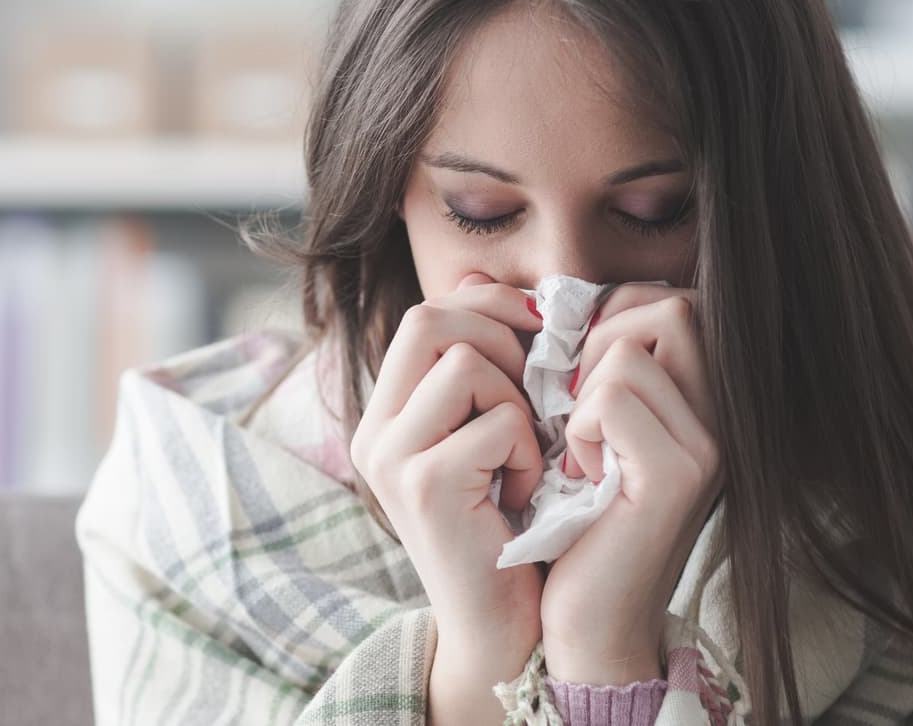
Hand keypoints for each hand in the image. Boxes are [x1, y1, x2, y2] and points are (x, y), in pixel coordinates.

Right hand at [349, 271, 548, 698]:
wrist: (503, 628)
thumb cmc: (511, 529)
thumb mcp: (492, 434)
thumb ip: (485, 366)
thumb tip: (492, 284)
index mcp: (386, 414)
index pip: (427, 312)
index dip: (489, 308)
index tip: (538, 336)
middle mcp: (374, 431)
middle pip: (433, 319)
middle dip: (503, 340)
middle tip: (536, 392)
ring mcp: (391, 457)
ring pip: (468, 363)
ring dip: (518, 402)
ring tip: (524, 454)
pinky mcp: (423, 486)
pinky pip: (497, 421)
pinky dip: (528, 452)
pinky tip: (525, 492)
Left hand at [539, 282, 723, 686]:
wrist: (584, 623)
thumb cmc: (569, 523)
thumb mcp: (570, 426)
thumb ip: (564, 358)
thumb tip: (490, 283)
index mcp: (701, 400)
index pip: (668, 300)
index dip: (607, 319)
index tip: (573, 378)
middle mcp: (722, 417)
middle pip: (666, 306)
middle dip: (597, 344)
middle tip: (572, 409)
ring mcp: (708, 445)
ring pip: (629, 351)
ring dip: (580, 397)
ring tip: (577, 452)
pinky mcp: (678, 476)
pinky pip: (614, 398)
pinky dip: (578, 430)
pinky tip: (579, 476)